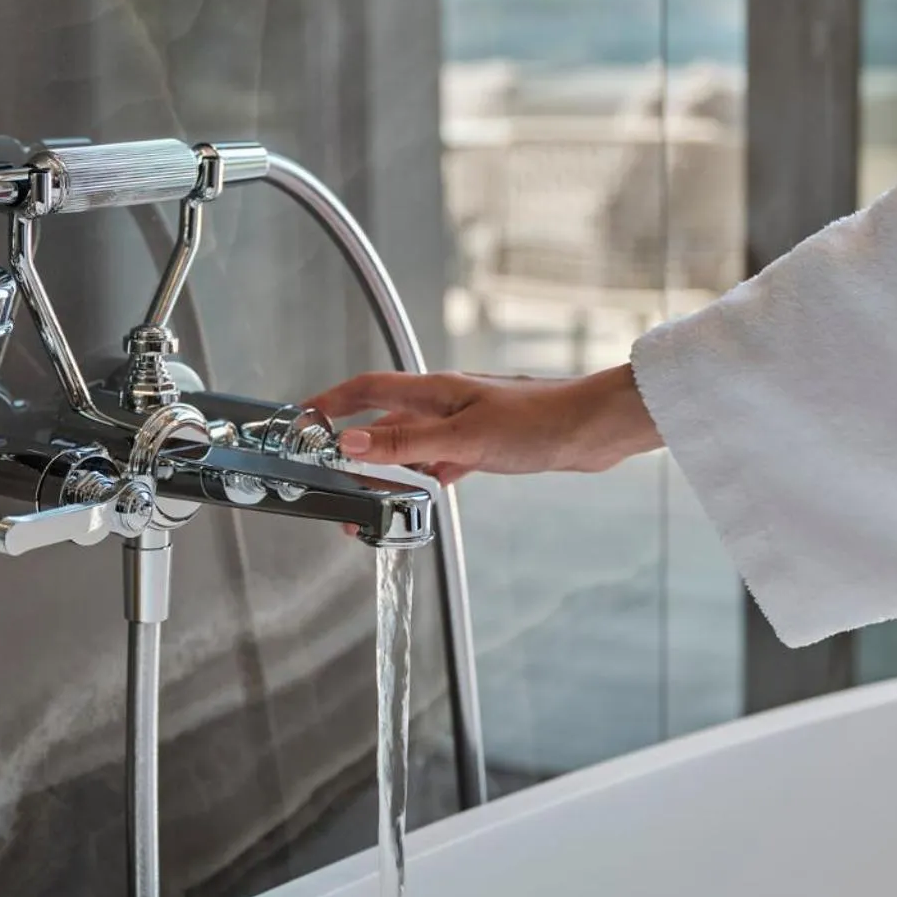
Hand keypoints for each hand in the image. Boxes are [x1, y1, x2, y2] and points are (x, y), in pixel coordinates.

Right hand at [306, 364, 662, 483]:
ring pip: (412, 447)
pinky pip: (441, 460)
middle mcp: (445, 403)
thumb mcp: (464, 438)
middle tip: (333, 485)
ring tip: (369, 505)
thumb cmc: (540, 423)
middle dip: (354, 452)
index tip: (302, 422)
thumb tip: (351, 444)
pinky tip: (423, 496)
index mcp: (434, 392)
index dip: (330, 404)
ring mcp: (465, 424)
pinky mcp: (486, 444)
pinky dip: (425, 478)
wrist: (594, 430)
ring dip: (388, 472)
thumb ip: (406, 443)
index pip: (366, 391)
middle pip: (384, 423)